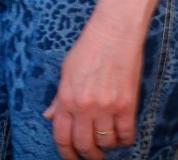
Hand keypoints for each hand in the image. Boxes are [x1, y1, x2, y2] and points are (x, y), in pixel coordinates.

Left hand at [43, 13, 141, 158]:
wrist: (115, 31)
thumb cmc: (90, 47)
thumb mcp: (67, 71)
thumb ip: (59, 97)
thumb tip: (50, 115)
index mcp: (67, 98)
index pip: (62, 137)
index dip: (67, 153)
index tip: (72, 158)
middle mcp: (85, 106)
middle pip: (84, 145)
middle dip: (89, 155)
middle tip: (93, 155)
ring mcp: (107, 107)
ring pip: (106, 142)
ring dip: (108, 146)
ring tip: (109, 140)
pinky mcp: (127, 104)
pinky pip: (126, 133)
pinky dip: (125, 139)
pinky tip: (123, 134)